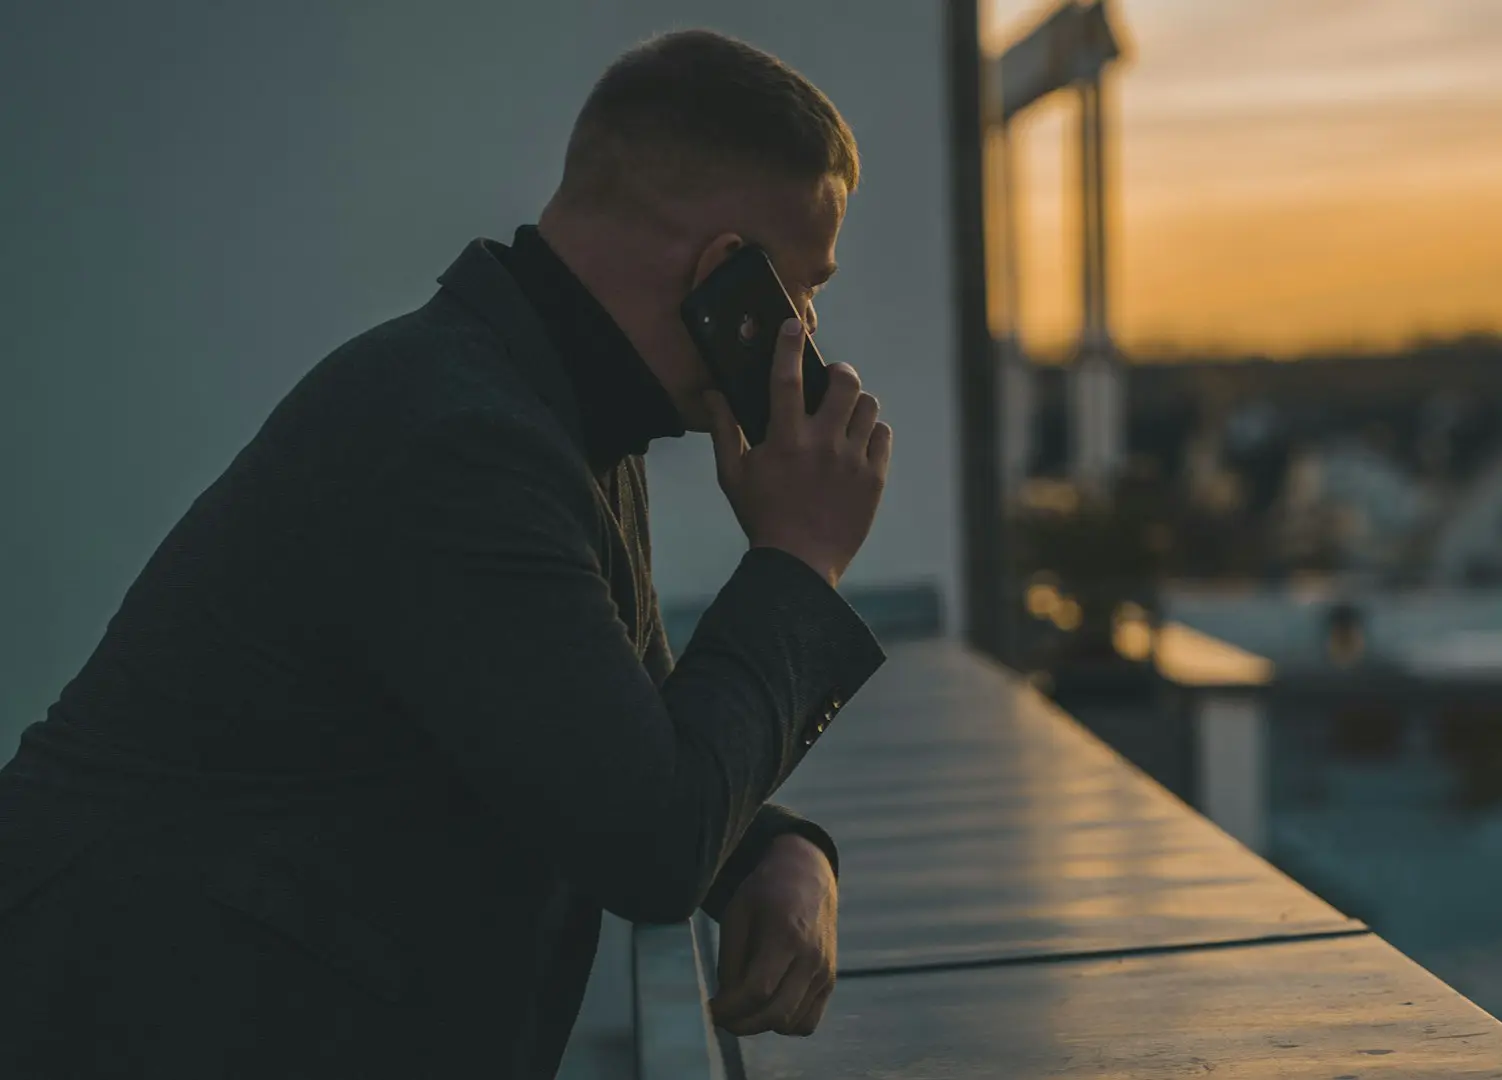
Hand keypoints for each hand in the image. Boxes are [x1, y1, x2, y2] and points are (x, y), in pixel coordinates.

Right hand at [706, 317, 891, 588]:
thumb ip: (724, 430)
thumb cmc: (761, 517)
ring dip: (856, 403)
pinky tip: (857, 441)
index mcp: (784, 441)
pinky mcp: (873, 479)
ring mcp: (852, 462)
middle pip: (844, 384)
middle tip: (832, 379)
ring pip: (868, 407)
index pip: (786, 380)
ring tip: (844, 414)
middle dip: (839, 372)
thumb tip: (711, 394)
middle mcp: (822, 445)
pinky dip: (872, 432)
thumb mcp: (733, 475)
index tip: (791, 325)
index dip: (788, 347)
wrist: (799, 565)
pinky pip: (882, 436)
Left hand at [708, 833, 837, 1036]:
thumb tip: (726, 1002)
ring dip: (763, 1025)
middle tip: (722, 1018)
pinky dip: (786, 1024)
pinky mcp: (830, 981)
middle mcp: (811, 958)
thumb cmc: (766, 892)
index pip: (758, 990)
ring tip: (744, 1009)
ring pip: (792, 1023)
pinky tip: (768, 1008)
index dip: (730, 1008)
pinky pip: (808, 1021)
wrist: (807, 877)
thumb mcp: (737, 914)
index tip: (711, 1010)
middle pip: (776, 1014)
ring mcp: (825, 972)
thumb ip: (730, 960)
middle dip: (742, 1024)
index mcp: (786, 936)